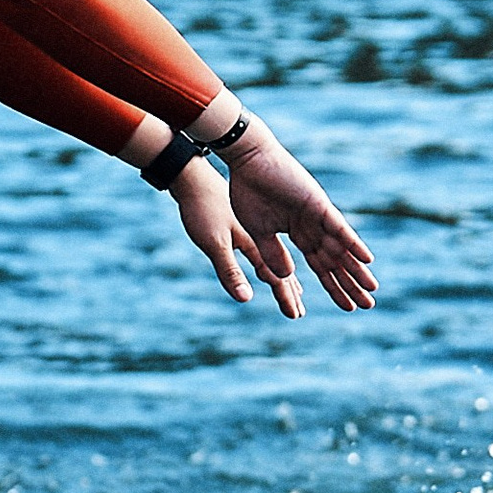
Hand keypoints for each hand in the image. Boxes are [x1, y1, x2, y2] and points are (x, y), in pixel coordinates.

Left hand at [166, 157, 303, 318]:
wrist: (193, 176)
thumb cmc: (201, 208)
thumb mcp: (214, 243)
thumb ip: (230, 271)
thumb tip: (245, 299)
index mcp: (257, 242)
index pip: (277, 277)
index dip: (286, 297)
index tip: (296, 316)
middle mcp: (260, 236)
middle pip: (280, 270)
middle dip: (289, 291)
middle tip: (298, 311)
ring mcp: (250, 229)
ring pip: (274, 257)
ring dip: (284, 276)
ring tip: (295, 288)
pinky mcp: (240, 223)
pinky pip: (262, 247)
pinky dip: (271, 259)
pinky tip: (270, 260)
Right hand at [223, 123, 377, 313]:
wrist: (247, 161)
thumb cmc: (248, 191)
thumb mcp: (257, 231)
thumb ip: (272, 253)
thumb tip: (286, 276)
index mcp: (299, 234)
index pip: (321, 266)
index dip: (333, 287)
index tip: (347, 307)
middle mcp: (314, 227)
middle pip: (336, 261)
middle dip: (350, 283)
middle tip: (368, 305)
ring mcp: (318, 216)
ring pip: (342, 248)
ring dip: (357, 269)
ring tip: (372, 289)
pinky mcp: (318, 204)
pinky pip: (339, 227)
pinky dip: (352, 243)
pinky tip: (366, 259)